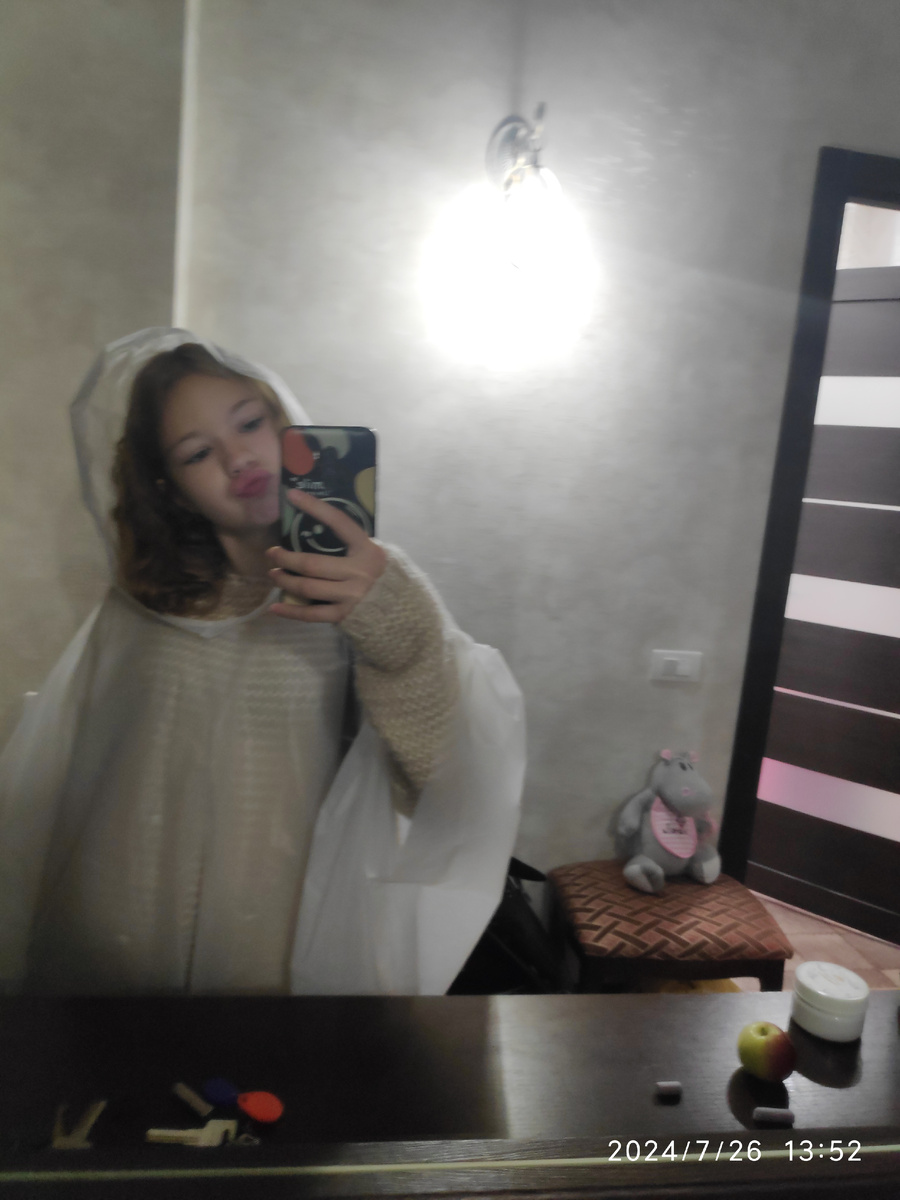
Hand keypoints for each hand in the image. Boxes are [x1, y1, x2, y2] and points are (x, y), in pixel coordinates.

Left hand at [266, 490, 385, 623]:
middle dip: (286, 558)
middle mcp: (359, 572)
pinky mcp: (344, 615)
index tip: (292, 495)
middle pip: (312, 564)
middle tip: (271, 554)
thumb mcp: (371, 553)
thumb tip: (315, 526)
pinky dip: (291, 611)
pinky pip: (311, 614)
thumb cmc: (379, 575)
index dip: (314, 507)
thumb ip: (350, 543)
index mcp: (367, 550)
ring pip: (307, 587)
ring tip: (274, 574)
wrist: (400, 609)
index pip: (338, 522)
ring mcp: (351, 596)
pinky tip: (275, 607)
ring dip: (285, 581)